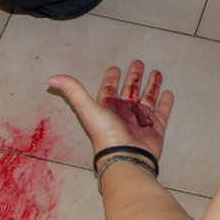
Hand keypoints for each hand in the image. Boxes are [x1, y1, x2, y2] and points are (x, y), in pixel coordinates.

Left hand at [49, 60, 173, 165]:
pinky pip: (162, 112)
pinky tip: (168, 92)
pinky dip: (165, 102)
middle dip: (134, 76)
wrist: (126, 156)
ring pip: (147, 97)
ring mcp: (141, 119)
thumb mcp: (88, 108)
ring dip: (151, 85)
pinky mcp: (156, 127)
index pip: (109, 89)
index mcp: (108, 107)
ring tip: (156, 72)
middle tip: (139, 63)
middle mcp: (124, 112)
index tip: (115, 68)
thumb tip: (51, 78)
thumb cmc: (106, 133)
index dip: (111, 78)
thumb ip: (73, 91)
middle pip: (130, 89)